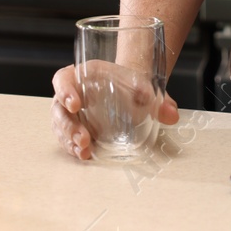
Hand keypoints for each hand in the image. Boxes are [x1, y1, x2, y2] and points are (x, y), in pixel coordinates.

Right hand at [51, 62, 178, 160]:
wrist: (132, 93)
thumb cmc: (133, 86)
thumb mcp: (146, 88)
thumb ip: (159, 100)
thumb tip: (171, 114)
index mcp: (85, 75)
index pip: (63, 78)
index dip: (64, 90)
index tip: (74, 104)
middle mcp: (73, 92)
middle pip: (59, 107)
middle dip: (68, 125)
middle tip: (84, 139)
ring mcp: (71, 113)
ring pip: (60, 126)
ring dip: (69, 140)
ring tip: (85, 152)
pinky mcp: (74, 128)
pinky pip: (66, 138)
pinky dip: (73, 148)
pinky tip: (84, 155)